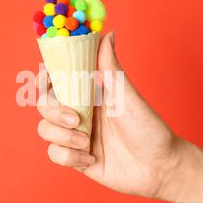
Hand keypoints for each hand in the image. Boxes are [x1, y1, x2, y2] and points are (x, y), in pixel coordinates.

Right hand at [37, 31, 181, 197]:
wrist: (158, 168)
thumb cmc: (148, 129)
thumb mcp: (128, 97)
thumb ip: (111, 68)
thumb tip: (107, 33)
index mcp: (89, 94)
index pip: (58, 80)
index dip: (45, 76)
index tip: (44, 75)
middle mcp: (78, 112)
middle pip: (44, 105)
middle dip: (54, 112)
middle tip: (76, 120)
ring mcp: (75, 135)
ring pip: (45, 130)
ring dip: (63, 137)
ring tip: (87, 143)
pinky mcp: (75, 158)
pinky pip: (55, 154)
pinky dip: (68, 157)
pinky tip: (90, 159)